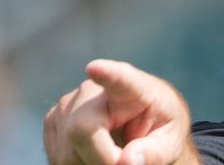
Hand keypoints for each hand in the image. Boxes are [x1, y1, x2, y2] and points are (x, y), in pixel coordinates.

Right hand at [44, 60, 198, 164]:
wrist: (142, 125)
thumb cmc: (159, 129)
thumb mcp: (170, 142)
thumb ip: (154, 152)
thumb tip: (127, 162)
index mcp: (134, 89)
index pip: (120, 80)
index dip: (107, 74)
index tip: (95, 68)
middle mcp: (95, 90)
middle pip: (82, 130)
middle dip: (102, 160)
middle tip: (124, 163)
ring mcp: (69, 103)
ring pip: (67, 152)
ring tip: (113, 154)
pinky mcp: (54, 120)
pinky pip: (58, 157)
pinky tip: (94, 155)